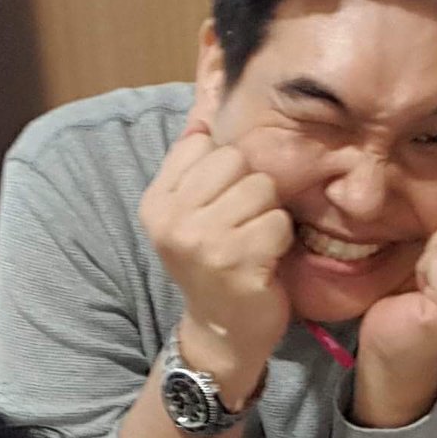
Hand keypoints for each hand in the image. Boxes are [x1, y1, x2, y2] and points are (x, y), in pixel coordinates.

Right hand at [138, 121, 292, 401]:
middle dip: (251, 190)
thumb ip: (193, 163)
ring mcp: (203, 242)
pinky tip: (264, 261)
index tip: (220, 205)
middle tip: (241, 226)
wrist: (222, 330)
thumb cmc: (214, 264)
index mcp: (156, 202)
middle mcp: (172, 220)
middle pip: (236, 160)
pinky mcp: (237, 262)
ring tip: (253, 243)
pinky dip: (280, 241)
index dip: (226, 170)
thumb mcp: (191, 212)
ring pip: (261, 189)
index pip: (204, 145)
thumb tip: (203, 107)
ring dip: (268, 216)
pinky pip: (277, 222)